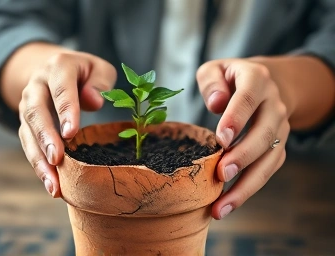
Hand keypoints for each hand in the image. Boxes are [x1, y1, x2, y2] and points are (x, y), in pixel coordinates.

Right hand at [18, 52, 116, 196]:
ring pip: (27, 132)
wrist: (54, 69)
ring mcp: (28, 105)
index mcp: (58, 67)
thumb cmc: (84, 72)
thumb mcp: (99, 68)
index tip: (71, 133)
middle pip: (36, 111)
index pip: (61, 89)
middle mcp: (37, 85)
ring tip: (53, 184)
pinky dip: (38, 165)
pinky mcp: (26, 123)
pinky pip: (29, 145)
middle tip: (56, 159)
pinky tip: (51, 184)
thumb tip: (94, 101)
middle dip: (45, 137)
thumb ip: (100, 81)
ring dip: (38, 159)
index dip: (65, 110)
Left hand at [197, 58, 289, 218]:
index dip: (236, 118)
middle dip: (243, 156)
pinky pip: (268, 169)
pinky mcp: (278, 146)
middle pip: (264, 134)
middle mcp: (274, 105)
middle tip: (222, 174)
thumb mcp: (216, 68)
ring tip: (221, 206)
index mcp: (256, 79)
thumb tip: (215, 104)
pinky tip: (228, 204)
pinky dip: (249, 188)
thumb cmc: (231, 79)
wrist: (266, 84)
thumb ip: (210, 80)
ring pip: (269, 159)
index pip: (248, 98)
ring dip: (247, 184)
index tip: (221, 140)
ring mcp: (279, 128)